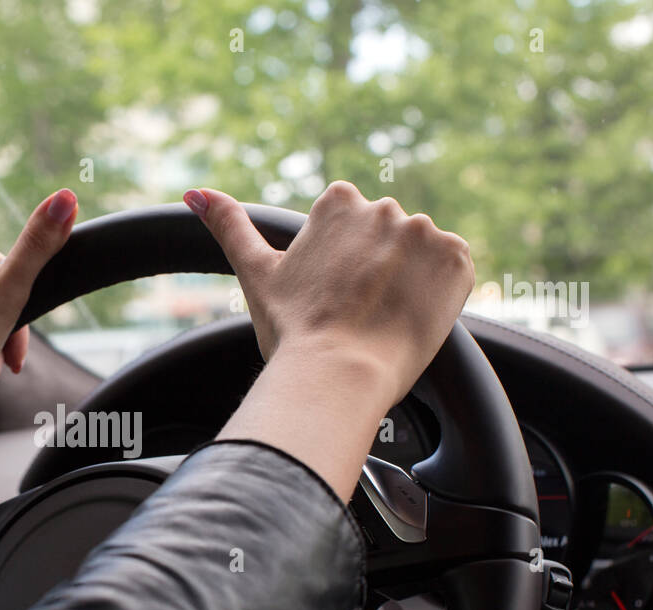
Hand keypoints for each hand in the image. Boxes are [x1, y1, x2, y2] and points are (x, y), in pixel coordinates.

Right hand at [184, 181, 472, 409]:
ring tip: (383, 321)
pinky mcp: (457, 260)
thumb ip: (230, 226)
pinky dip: (439, 294)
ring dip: (408, 284)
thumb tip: (195, 192)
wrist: (339, 373)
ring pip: (419, 258)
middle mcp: (384, 206)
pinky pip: (453, 272)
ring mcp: (425, 232)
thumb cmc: (293, 329)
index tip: (333, 296)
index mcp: (338, 202)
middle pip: (386, 241)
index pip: (349, 228)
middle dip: (376, 273)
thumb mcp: (256, 273)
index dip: (341, 268)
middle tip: (356, 316)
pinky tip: (411, 318)